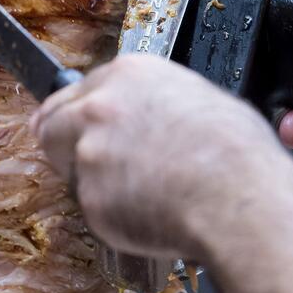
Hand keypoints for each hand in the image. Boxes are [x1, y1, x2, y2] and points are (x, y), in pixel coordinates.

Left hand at [33, 55, 292, 260]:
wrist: (240, 199)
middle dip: (63, 143)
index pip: (78, 91)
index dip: (78, 114)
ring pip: (72, 170)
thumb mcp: (202, 99)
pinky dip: (114, 217)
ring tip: (142, 194)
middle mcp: (100, 108)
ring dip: (94, 182)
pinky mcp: (91, 198)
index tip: (72, 126)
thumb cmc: (238, 154)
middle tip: (80, 163)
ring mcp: (90, 153)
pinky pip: (95, 209)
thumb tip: (153, 115)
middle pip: (52, 123)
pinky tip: (150, 214)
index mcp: (129, 75)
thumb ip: (155, 101)